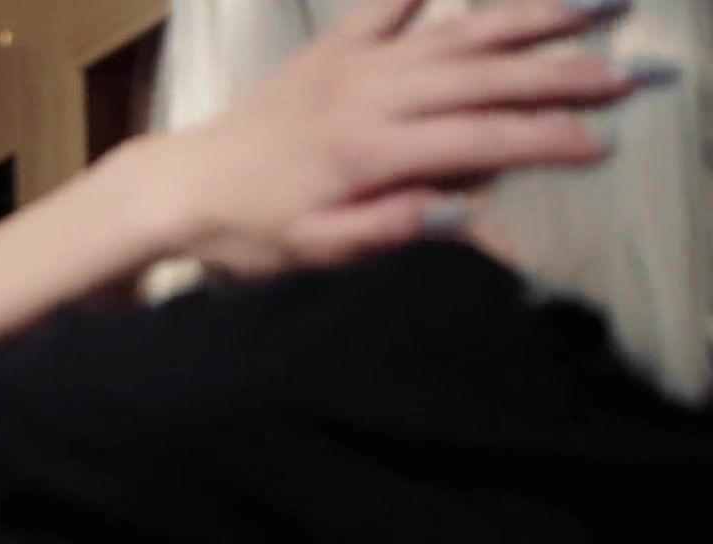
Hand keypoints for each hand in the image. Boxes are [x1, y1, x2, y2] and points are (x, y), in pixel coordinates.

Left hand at [175, 0, 643, 275]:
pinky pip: (383, 6)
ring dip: (526, 18)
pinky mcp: (328, 50)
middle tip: (631, 72)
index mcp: (371, 152)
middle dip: (563, 74)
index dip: (544, 142)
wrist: (182, 186)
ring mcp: (350, 64)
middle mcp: (370, 95)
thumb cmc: (249, 231)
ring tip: (591, 2)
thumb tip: (472, 212)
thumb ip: (395, 228)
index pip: (478, 140)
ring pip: (454, 32)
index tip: (600, 143)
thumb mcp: (319, 249)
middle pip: (483, 76)